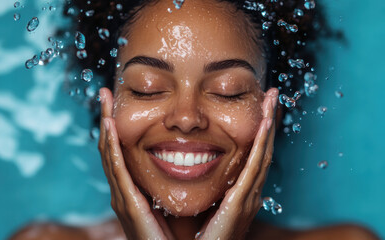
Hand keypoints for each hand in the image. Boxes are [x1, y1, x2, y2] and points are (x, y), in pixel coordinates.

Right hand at [98, 88, 174, 239]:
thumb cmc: (178, 237)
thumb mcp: (174, 202)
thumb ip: (174, 183)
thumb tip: (188, 160)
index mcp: (133, 190)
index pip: (121, 151)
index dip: (117, 127)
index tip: (117, 101)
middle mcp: (123, 192)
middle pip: (111, 148)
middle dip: (106, 119)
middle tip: (105, 93)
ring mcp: (122, 198)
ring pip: (109, 154)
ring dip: (106, 125)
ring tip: (104, 100)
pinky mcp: (128, 204)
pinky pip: (118, 170)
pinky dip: (112, 147)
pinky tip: (110, 127)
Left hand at [198, 88, 278, 239]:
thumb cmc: (198, 239)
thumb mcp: (204, 207)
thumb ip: (205, 188)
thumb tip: (189, 168)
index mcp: (240, 192)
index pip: (253, 155)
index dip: (259, 132)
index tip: (261, 108)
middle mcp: (249, 193)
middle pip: (262, 150)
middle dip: (268, 121)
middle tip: (272, 95)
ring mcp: (248, 197)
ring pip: (262, 154)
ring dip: (268, 126)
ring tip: (271, 100)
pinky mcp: (240, 203)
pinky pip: (254, 168)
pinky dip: (261, 145)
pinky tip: (264, 124)